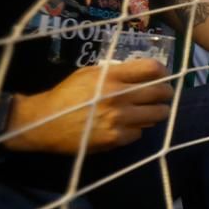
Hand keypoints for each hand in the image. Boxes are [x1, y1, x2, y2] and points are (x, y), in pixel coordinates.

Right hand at [7, 60, 171, 153]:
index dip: (163, 72)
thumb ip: (116, 73)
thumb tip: (143, 75)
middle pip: (161, 93)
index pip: (152, 69)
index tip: (163, 76)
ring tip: (149, 111)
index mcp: (111, 76)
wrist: (43, 122)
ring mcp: (119, 119)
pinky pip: (140, 132)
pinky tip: (126, 126)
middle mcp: (118, 96)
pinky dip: (137, 129)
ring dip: (156, 112)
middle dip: (165, 94)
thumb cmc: (67, 95)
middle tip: (162, 96)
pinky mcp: (116, 138)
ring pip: (157, 115)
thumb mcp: (88, 74)